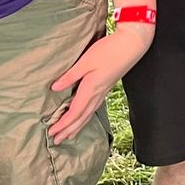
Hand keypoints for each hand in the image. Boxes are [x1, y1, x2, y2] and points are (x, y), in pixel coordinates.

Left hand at [49, 24, 154, 143]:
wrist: (132, 44)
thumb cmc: (109, 50)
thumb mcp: (86, 61)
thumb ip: (70, 76)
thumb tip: (54, 88)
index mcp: (91, 88)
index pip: (75, 112)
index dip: (63, 124)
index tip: (52, 132)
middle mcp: (98, 93)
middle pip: (82, 118)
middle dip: (69, 130)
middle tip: (57, 141)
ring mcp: (104, 91)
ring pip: (89, 114)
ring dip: (78, 126)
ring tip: (69, 135)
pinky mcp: (107, 86)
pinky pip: (94, 107)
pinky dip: (86, 117)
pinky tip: (85, 116)